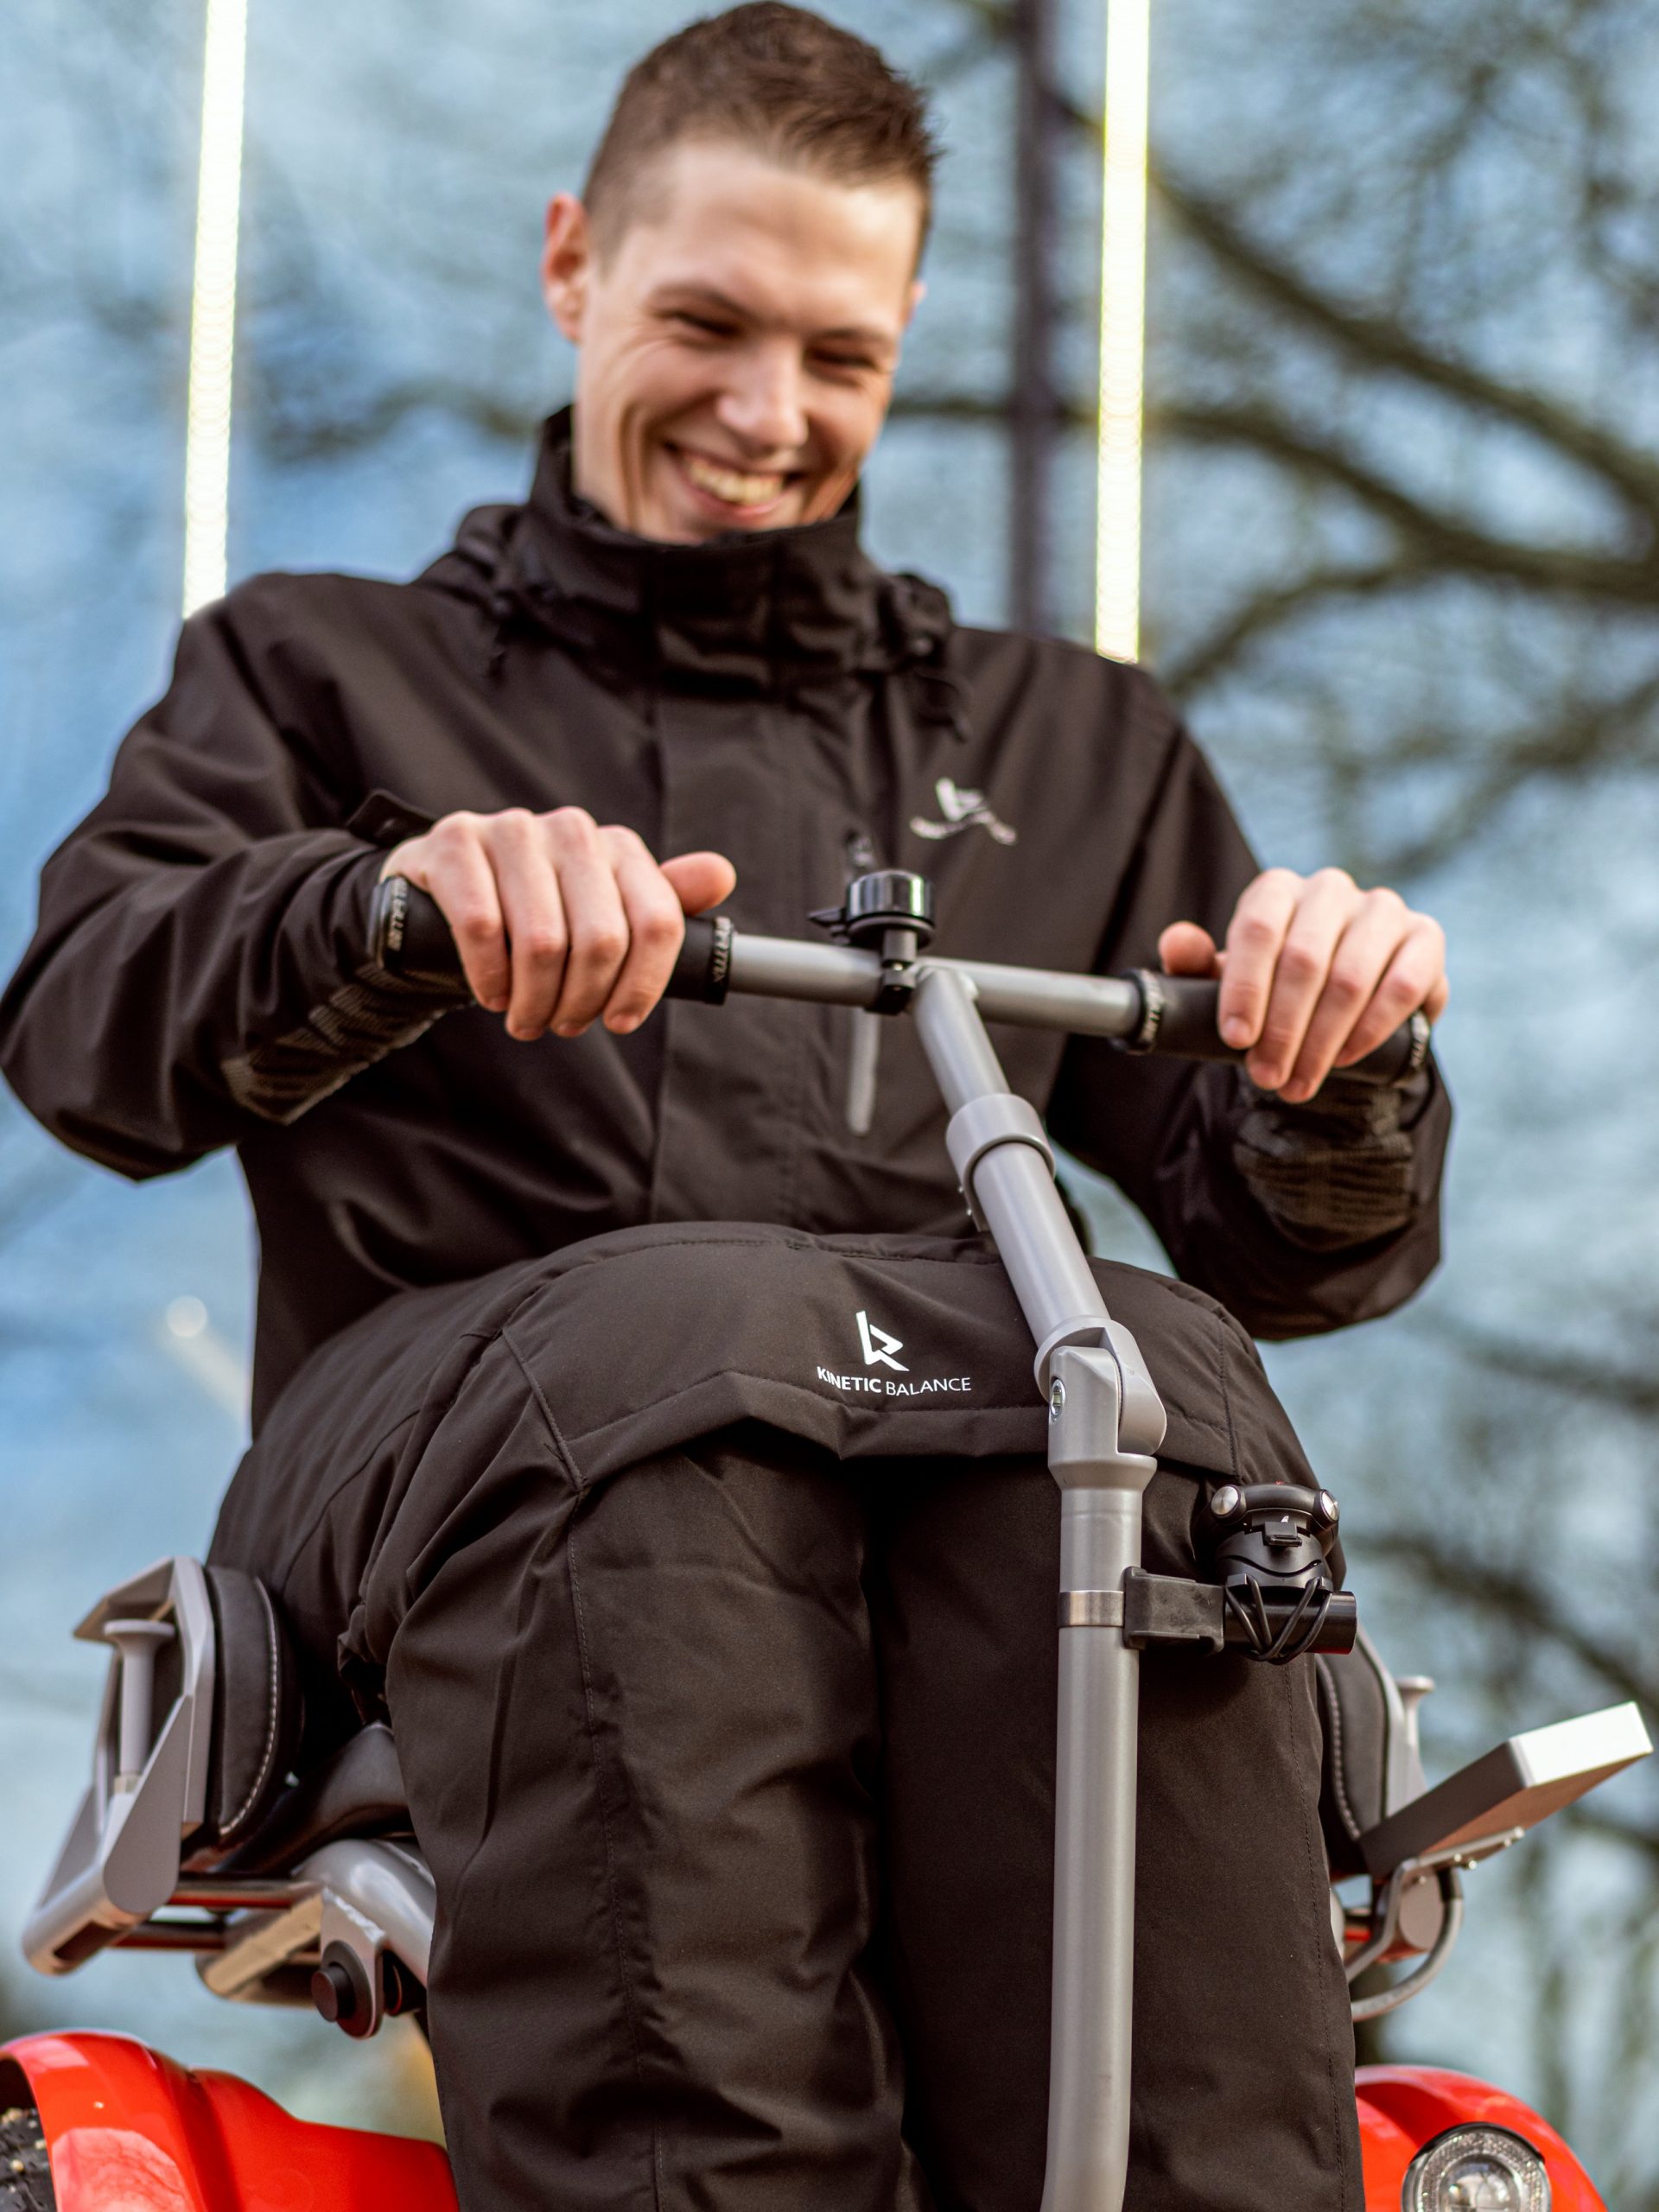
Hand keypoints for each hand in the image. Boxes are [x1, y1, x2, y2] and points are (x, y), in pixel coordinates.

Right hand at [383, 807, 735, 1041]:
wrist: (440, 895)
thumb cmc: (534, 916)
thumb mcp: (600, 917)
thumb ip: (658, 907)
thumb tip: (722, 874)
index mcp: (619, 848)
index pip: (658, 923)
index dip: (643, 986)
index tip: (619, 1022)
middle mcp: (572, 830)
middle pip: (603, 940)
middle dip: (583, 1001)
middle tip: (562, 1025)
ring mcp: (512, 830)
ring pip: (543, 941)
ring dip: (534, 1001)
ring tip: (525, 1018)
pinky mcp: (455, 842)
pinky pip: (484, 926)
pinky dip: (490, 978)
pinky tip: (491, 993)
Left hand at [1157, 867, 1448, 1102]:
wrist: (1336, 1001)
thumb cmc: (1271, 988)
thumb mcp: (1224, 982)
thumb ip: (1194, 965)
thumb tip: (1178, 941)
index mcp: (1277, 890)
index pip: (1259, 928)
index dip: (1245, 988)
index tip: (1236, 1040)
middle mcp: (1330, 889)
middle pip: (1304, 959)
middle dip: (1283, 1030)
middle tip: (1267, 1077)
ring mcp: (1383, 909)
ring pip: (1351, 978)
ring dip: (1322, 1041)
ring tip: (1300, 1083)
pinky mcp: (1425, 938)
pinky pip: (1402, 985)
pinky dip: (1371, 1029)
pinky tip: (1345, 1058)